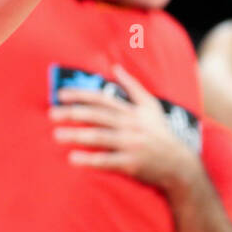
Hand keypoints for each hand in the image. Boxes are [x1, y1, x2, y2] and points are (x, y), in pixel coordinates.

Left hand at [50, 64, 198, 191]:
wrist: (180, 164)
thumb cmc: (160, 133)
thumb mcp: (151, 106)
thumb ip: (132, 86)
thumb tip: (116, 67)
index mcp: (132, 111)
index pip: (102, 99)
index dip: (80, 95)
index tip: (60, 94)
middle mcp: (130, 125)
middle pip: (98, 116)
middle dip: (73, 113)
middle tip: (51, 114)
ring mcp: (131, 144)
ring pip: (101, 137)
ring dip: (77, 135)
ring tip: (57, 135)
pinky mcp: (132, 163)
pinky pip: (108, 161)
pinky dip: (91, 160)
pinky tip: (73, 159)